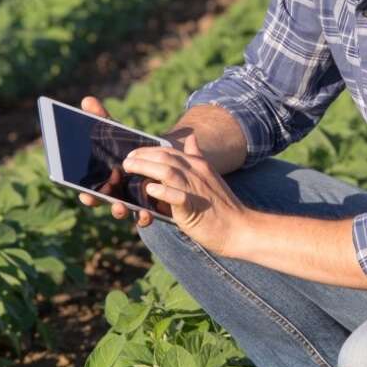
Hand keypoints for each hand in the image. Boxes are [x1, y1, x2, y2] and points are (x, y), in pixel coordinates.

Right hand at [75, 96, 153, 227]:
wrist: (162, 158)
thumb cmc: (132, 147)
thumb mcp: (119, 133)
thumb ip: (104, 119)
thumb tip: (87, 100)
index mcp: (104, 178)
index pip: (90, 188)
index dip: (86, 192)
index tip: (83, 193)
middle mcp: (115, 193)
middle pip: (102, 201)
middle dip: (97, 201)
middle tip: (92, 198)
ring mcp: (130, 202)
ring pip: (122, 211)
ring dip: (119, 211)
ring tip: (121, 207)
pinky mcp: (148, 207)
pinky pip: (143, 216)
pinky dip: (143, 217)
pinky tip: (147, 213)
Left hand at [123, 135, 249, 256]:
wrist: (240, 228)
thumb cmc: (222, 206)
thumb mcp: (210, 175)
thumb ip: (197, 157)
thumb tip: (191, 138)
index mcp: (199, 165)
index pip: (170, 151)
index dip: (149, 150)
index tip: (133, 154)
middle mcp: (196, 173)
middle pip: (165, 158)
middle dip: (142, 156)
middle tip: (126, 161)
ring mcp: (196, 189)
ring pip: (168, 171)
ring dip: (145, 167)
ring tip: (129, 168)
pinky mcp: (194, 208)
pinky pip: (177, 196)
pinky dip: (163, 192)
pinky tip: (149, 190)